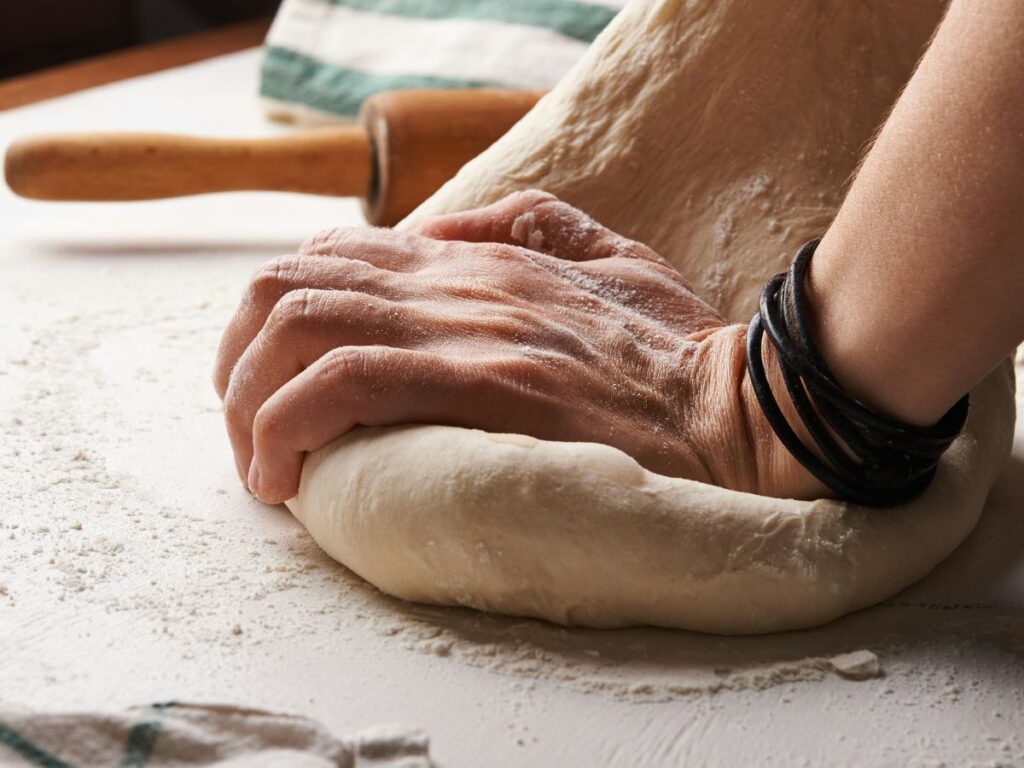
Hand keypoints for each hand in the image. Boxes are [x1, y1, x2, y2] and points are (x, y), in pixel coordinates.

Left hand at [214, 191, 825, 503]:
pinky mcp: (485, 384)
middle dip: (237, 363)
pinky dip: (288, 427)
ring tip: (261, 466)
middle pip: (287, 287)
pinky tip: (286, 478)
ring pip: (298, 328)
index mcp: (477, 258)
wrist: (743, 409)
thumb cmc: (679, 351)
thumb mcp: (611, 254)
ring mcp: (469, 328)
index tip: (276, 388)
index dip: (276, 319)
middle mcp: (458, 282)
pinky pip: (345, 384)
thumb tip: (447, 227)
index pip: (329, 257)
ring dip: (249, 401)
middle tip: (251, 434)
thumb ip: (531, 223)